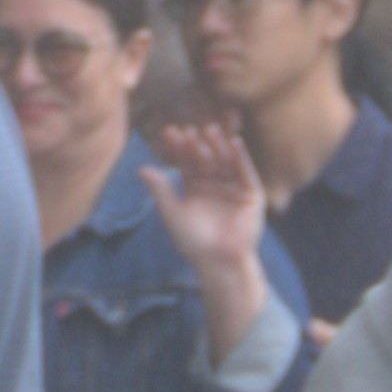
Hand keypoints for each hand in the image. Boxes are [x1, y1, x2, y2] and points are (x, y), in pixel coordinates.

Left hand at [141, 106, 269, 297]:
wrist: (218, 262)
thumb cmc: (192, 242)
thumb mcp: (173, 213)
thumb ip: (160, 190)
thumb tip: (140, 168)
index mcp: (195, 187)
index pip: (187, 163)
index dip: (180, 149)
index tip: (171, 132)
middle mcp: (215, 184)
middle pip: (206, 160)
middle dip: (198, 145)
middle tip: (190, 128)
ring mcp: (234, 188)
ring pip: (225, 162)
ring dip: (219, 146)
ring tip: (211, 129)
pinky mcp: (252, 194)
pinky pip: (246, 173)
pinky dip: (242, 158)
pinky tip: (235, 142)